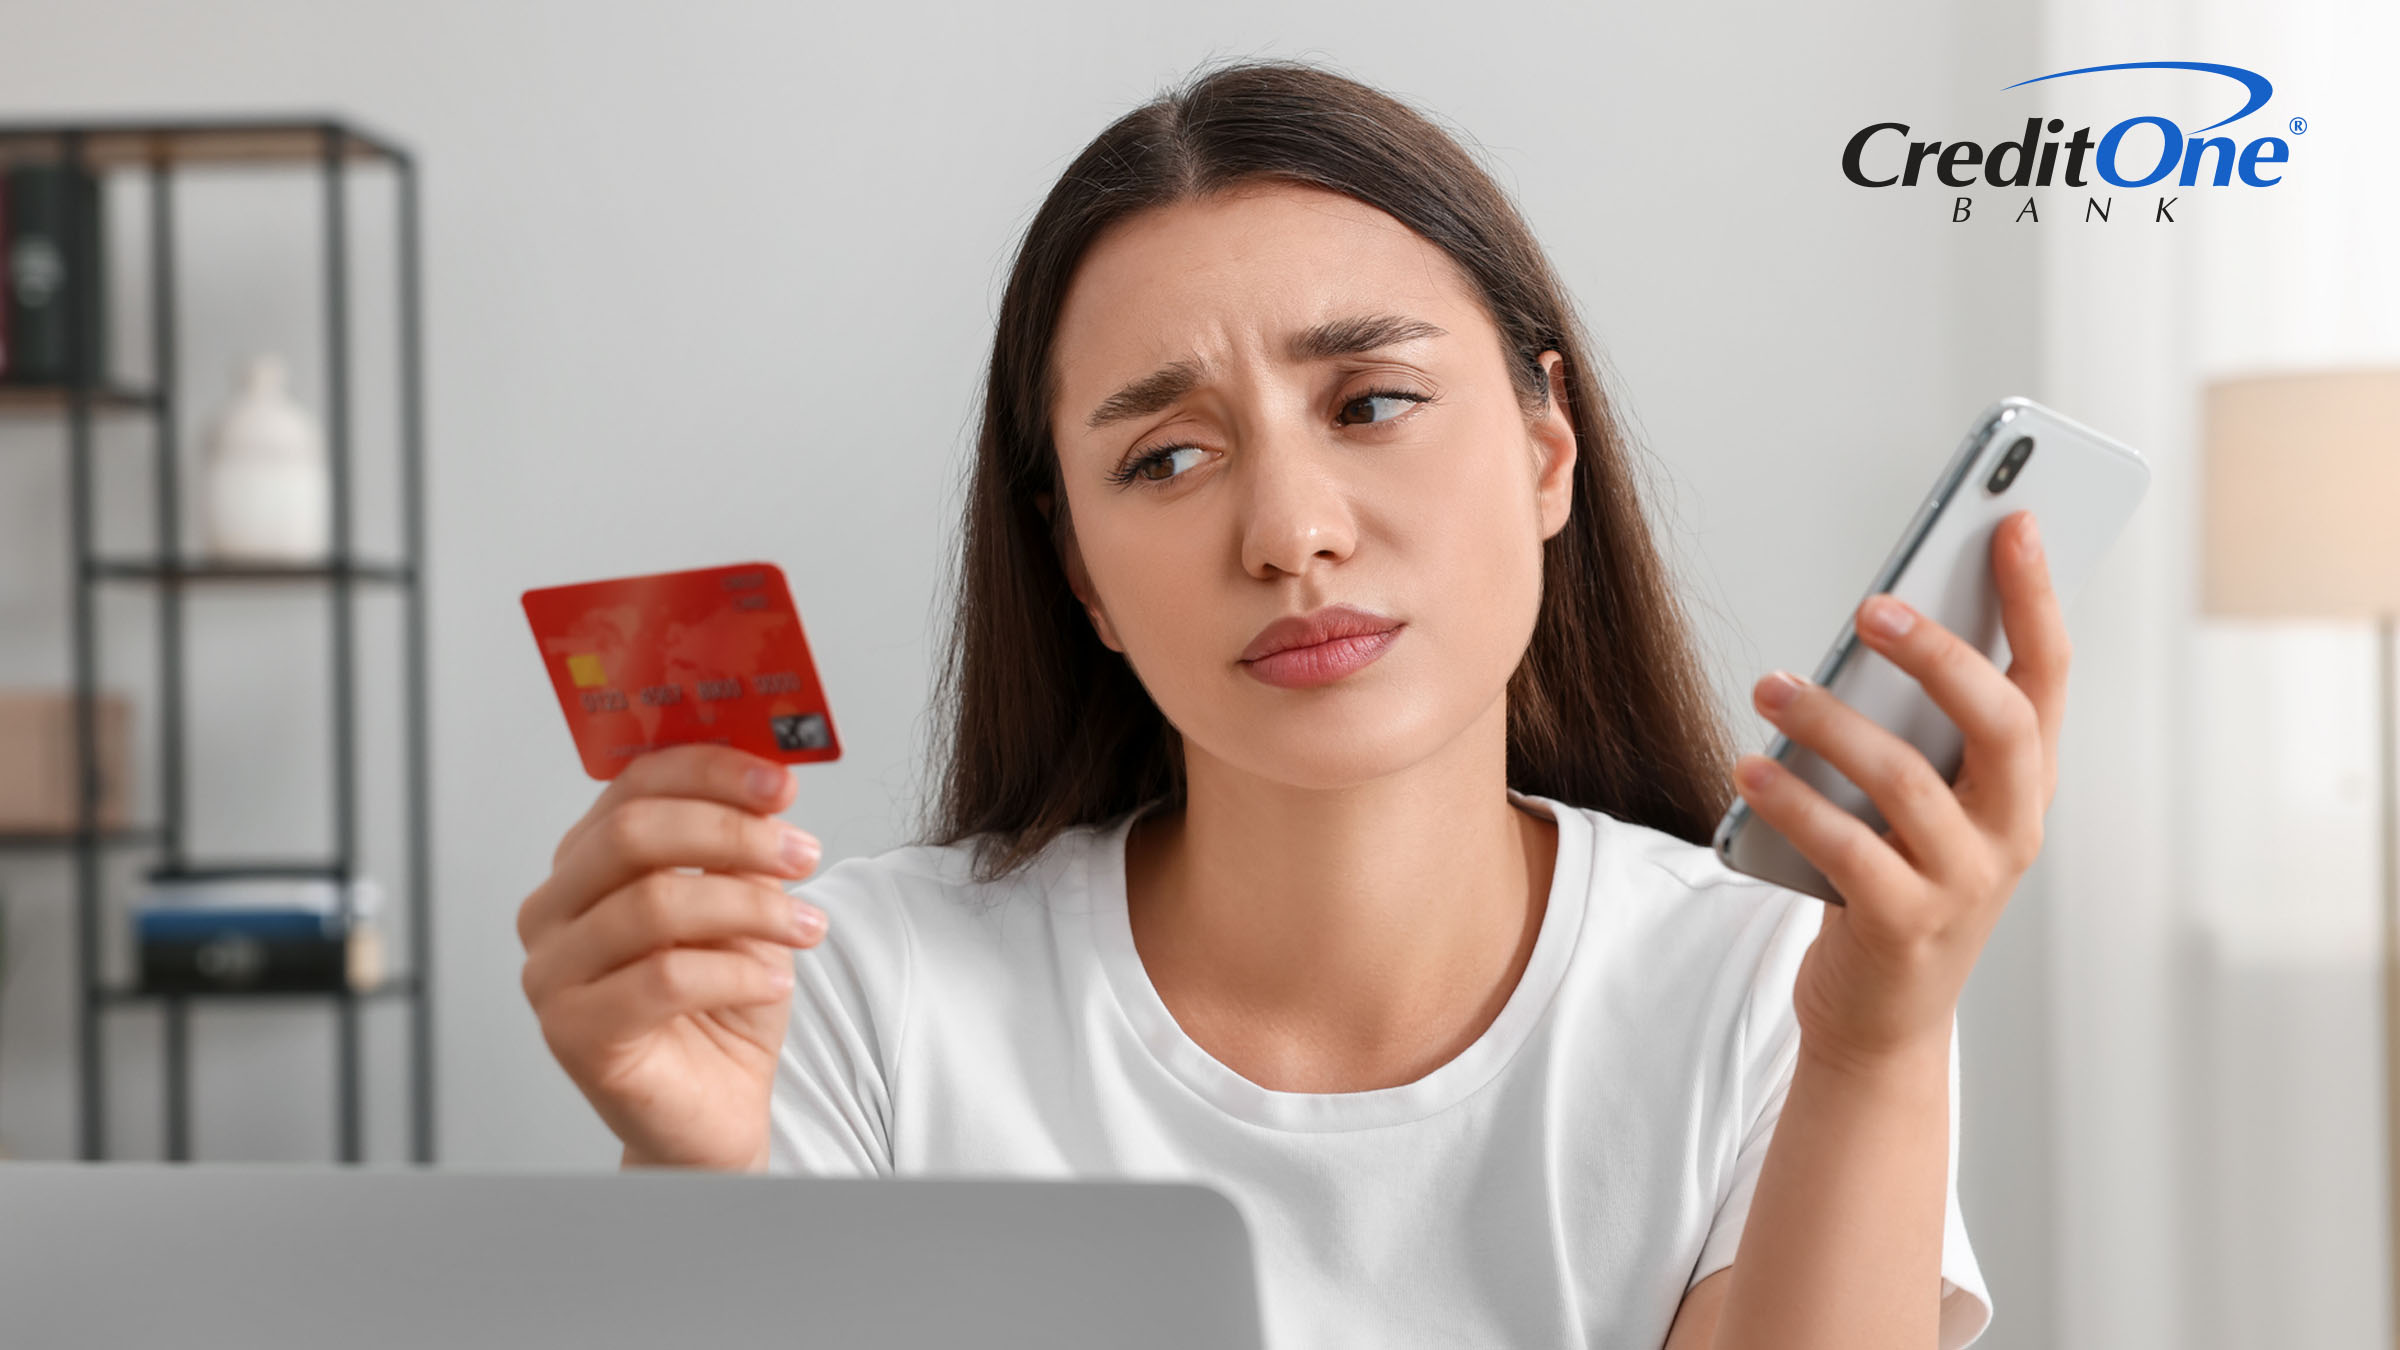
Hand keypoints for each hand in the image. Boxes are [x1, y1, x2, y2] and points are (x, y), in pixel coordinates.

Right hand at [516, 744, 828, 1170]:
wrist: (715, 1106)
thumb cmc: (721, 1002)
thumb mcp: (743, 905)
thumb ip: (739, 846)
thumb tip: (770, 784)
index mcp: (583, 862)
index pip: (632, 786)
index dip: (710, 772)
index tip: (781, 782)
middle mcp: (552, 910)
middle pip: (633, 835)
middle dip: (733, 833)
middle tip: (802, 851)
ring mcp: (551, 973)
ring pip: (653, 905)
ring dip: (750, 908)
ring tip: (805, 929)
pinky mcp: (572, 1032)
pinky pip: (663, 981)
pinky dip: (736, 974)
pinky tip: (774, 982)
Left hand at [1730, 509, 2066, 1070]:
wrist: (1881, 1018)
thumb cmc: (1895, 881)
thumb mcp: (1924, 802)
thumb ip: (1918, 725)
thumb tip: (1881, 617)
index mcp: (2025, 784)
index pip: (2049, 676)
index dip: (2037, 597)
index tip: (2012, 521)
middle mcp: (2013, 829)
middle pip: (2002, 721)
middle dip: (1940, 654)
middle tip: (1871, 606)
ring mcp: (1965, 882)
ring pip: (1907, 781)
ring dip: (1831, 723)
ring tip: (1771, 685)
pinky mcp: (1903, 927)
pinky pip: (1847, 849)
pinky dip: (1794, 801)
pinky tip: (1749, 768)